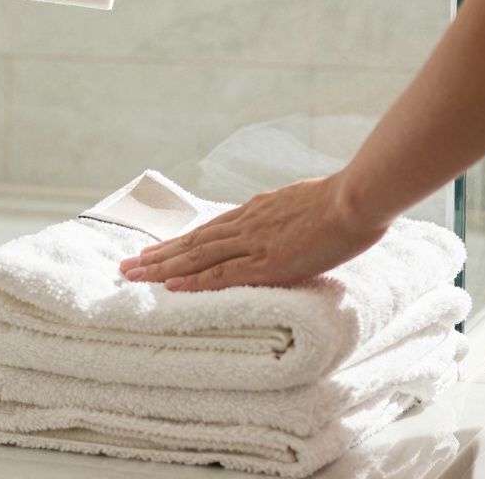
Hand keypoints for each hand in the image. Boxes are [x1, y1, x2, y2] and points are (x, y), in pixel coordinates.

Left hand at [117, 174, 390, 290]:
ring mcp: (253, 242)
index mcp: (255, 210)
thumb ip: (287, 214)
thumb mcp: (304, 202)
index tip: (155, 250)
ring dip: (163, 267)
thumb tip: (286, 221)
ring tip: (134, 275)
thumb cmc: (344, 199)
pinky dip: (193, 281)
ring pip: (196, 257)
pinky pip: (222, 274)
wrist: (357, 197)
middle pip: (192, 242)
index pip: (208, 230)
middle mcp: (245, 224)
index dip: (179, 242)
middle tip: (127, 265)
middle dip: (158, 255)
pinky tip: (171, 286)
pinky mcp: (266, 262)